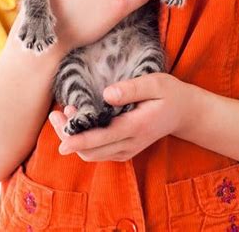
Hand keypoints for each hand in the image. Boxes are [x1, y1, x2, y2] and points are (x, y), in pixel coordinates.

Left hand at [48, 73, 190, 161]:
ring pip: (93, 154)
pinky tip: (77, 121)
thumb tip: (105, 94)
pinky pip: (99, 152)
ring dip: (74, 139)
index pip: (102, 139)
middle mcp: (129, 144)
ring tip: (61, 115)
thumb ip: (131, 89)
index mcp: (136, 127)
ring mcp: (127, 149)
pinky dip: (84, 141)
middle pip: (91, 150)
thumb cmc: (169, 94)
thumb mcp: (155, 84)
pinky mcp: (124, 149)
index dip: (79, 140)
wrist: (184, 112)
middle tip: (54, 115)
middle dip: (68, 137)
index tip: (61, 140)